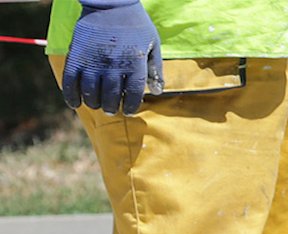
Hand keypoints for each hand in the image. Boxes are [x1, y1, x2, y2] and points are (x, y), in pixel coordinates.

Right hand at [62, 0, 162, 114]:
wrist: (109, 3)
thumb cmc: (135, 24)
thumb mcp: (153, 44)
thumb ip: (155, 69)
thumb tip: (158, 92)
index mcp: (135, 63)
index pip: (132, 94)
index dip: (130, 105)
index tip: (128, 110)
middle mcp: (113, 65)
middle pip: (110, 96)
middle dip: (111, 107)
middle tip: (111, 109)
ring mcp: (93, 61)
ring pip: (91, 92)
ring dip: (93, 103)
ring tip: (97, 104)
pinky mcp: (76, 56)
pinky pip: (70, 81)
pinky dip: (71, 95)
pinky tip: (75, 103)